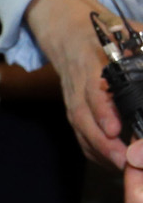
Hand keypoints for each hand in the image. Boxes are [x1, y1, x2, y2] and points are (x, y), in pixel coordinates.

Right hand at [26, 0, 127, 170]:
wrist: (68, 35)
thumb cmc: (104, 35)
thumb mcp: (129, 34)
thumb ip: (142, 50)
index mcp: (91, 65)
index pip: (93, 92)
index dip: (102, 112)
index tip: (114, 129)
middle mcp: (77, 87)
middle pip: (83, 119)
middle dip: (103, 143)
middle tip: (125, 161)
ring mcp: (73, 101)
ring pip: (80, 130)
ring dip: (101, 152)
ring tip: (123, 168)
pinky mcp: (74, 113)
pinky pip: (81, 136)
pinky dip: (96, 153)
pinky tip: (114, 163)